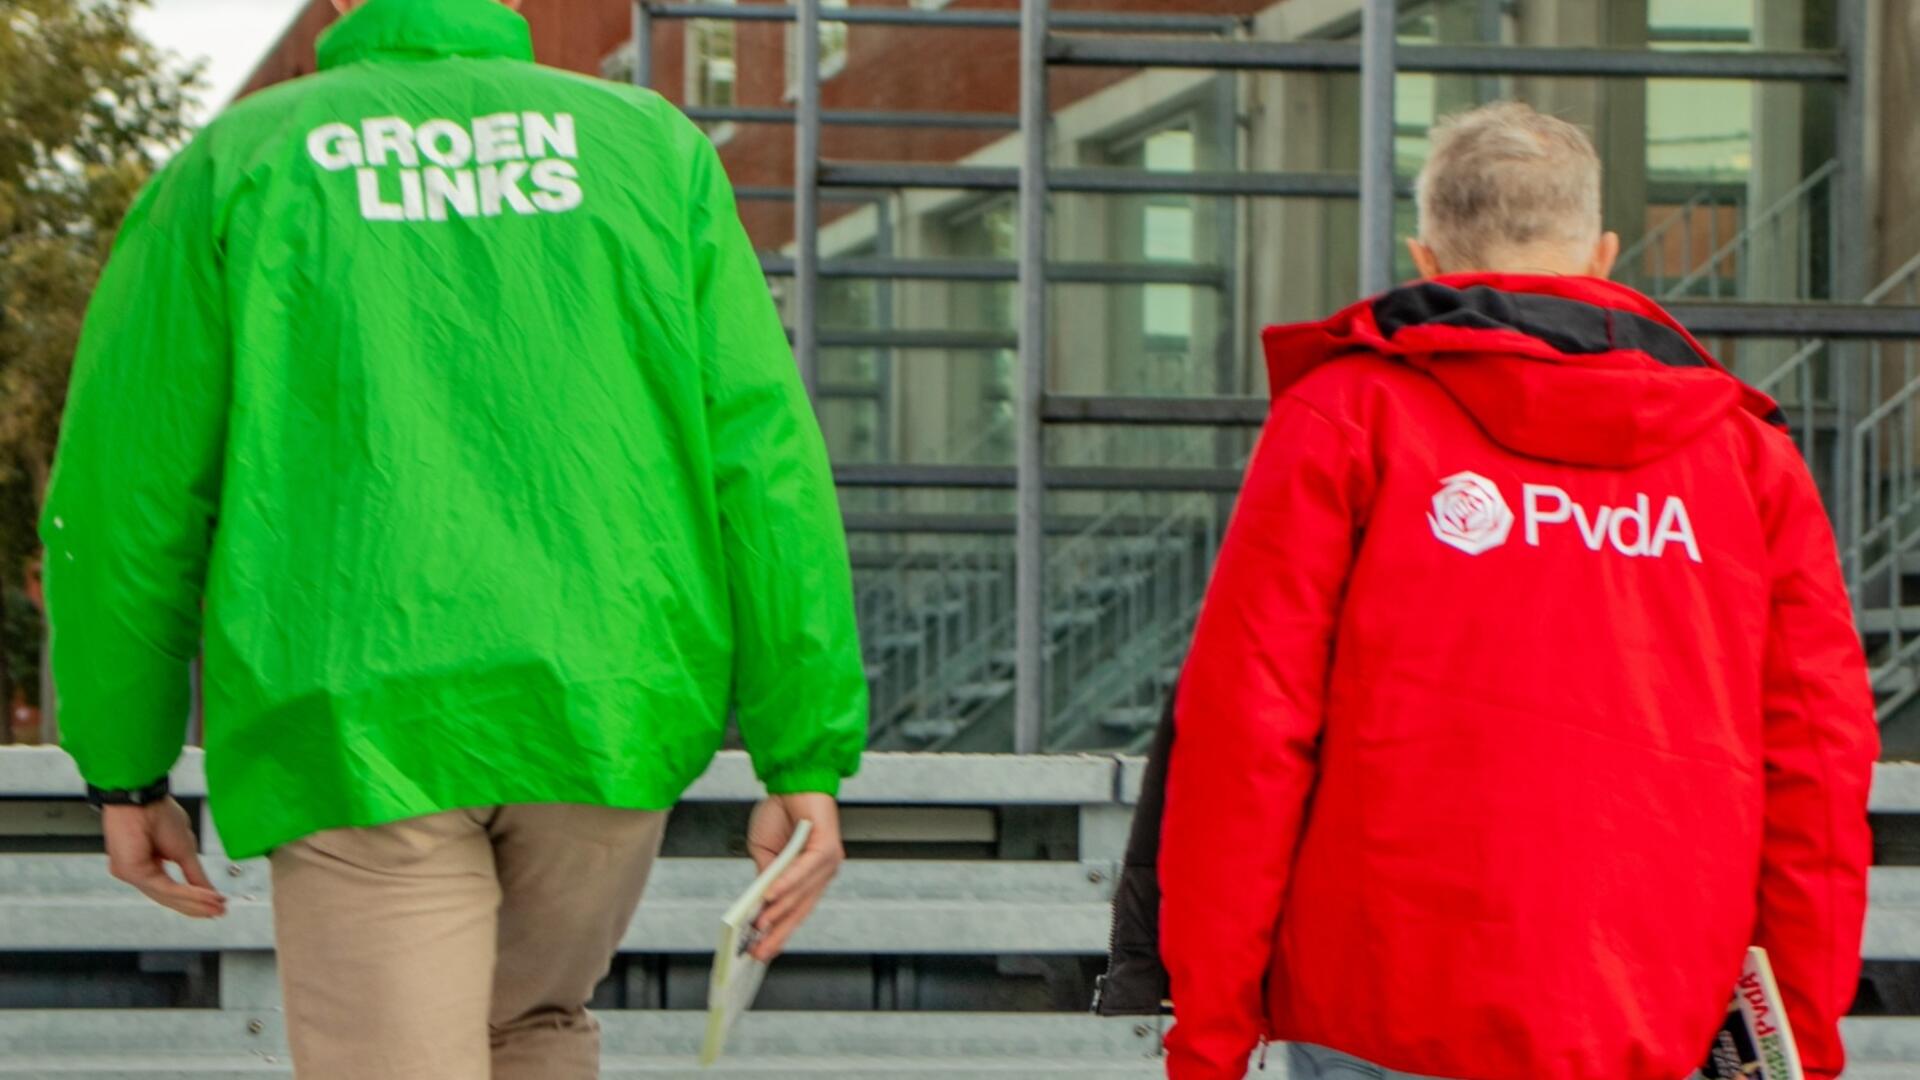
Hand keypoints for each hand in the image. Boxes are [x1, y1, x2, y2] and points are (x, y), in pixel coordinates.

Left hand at [103, 798, 226, 918]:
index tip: (217, 906)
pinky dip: (188, 893)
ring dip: (196, 902)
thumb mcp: (184, 848)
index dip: (194, 899)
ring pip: (168, 896)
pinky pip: (164, 887)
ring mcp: (131, 874)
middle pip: (169, 897)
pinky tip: (206, 895)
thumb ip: (194, 873)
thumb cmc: (156, 813)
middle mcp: (136, 873)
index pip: (170, 890)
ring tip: (217, 904)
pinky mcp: (131, 872)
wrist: (142, 798)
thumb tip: (209, 891)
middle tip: (220, 911)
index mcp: (147, 865)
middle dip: (197, 906)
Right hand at [744, 792, 843, 961]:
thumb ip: (765, 876)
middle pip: (800, 910)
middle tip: (758, 951)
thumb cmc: (782, 812)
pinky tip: (771, 895)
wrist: (793, 779)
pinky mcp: (827, 846)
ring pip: (802, 893)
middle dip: (777, 932)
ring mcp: (828, 862)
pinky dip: (787, 883)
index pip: (796, 911)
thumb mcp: (764, 851)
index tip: (762, 951)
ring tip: (760, 925)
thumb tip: (759, 905)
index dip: (779, 933)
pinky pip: (805, 870)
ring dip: (779, 910)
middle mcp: (824, 873)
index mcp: (810, 877)